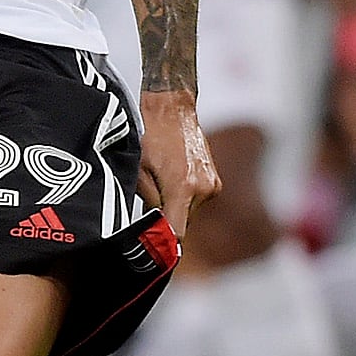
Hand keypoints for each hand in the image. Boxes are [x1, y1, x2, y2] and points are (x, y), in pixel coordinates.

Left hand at [137, 88, 220, 236]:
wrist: (173, 109)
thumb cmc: (151, 137)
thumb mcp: (139, 172)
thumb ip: (147, 203)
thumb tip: (150, 226)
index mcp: (182, 188)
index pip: (177, 233)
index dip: (164, 242)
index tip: (153, 246)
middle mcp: (202, 189)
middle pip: (183, 224)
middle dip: (167, 219)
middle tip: (151, 204)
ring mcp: (213, 185)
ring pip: (190, 213)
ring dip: (177, 207)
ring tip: (164, 183)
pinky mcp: (216, 181)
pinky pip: (198, 201)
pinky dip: (186, 197)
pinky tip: (175, 177)